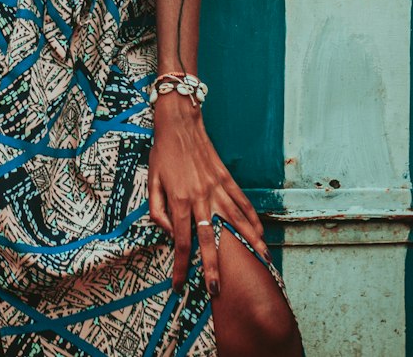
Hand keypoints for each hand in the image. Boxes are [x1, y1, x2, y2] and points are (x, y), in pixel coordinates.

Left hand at [148, 93, 269, 295]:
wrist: (179, 121)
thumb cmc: (162, 152)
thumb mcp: (151, 181)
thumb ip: (158, 212)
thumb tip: (172, 233)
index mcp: (179, 200)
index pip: (181, 242)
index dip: (181, 266)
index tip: (179, 285)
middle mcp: (201, 197)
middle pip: (209, 239)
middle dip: (213, 267)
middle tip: (217, 290)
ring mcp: (216, 187)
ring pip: (235, 221)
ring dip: (248, 244)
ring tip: (260, 263)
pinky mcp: (226, 177)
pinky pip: (241, 201)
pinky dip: (252, 218)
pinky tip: (259, 232)